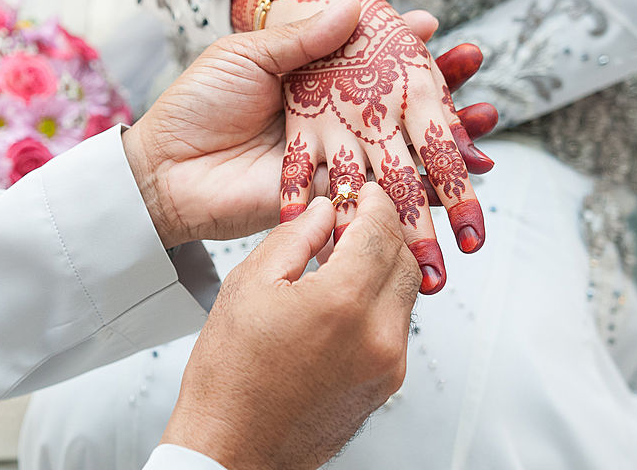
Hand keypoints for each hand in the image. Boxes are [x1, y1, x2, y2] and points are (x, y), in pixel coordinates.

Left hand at [126, 0, 495, 248]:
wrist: (165, 168)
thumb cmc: (199, 104)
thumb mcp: (248, 55)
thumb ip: (301, 39)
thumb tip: (353, 5)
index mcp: (312, 77)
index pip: (371, 58)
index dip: (405, 45)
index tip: (435, 30)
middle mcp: (331, 116)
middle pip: (397, 101)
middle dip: (441, 87)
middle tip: (474, 70)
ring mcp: (333, 157)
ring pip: (401, 147)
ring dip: (444, 140)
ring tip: (484, 122)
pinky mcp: (328, 195)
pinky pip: (379, 193)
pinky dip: (418, 189)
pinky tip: (455, 179)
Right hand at [161, 184, 418, 469]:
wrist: (232, 449)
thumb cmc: (230, 377)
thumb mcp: (250, 285)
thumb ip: (295, 237)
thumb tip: (324, 211)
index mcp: (343, 303)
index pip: (379, 230)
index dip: (371, 203)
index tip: (361, 193)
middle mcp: (377, 335)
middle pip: (403, 258)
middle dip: (383, 231)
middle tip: (353, 219)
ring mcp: (387, 365)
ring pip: (406, 292)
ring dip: (383, 265)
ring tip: (344, 258)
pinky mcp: (385, 385)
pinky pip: (396, 326)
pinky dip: (379, 300)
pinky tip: (344, 297)